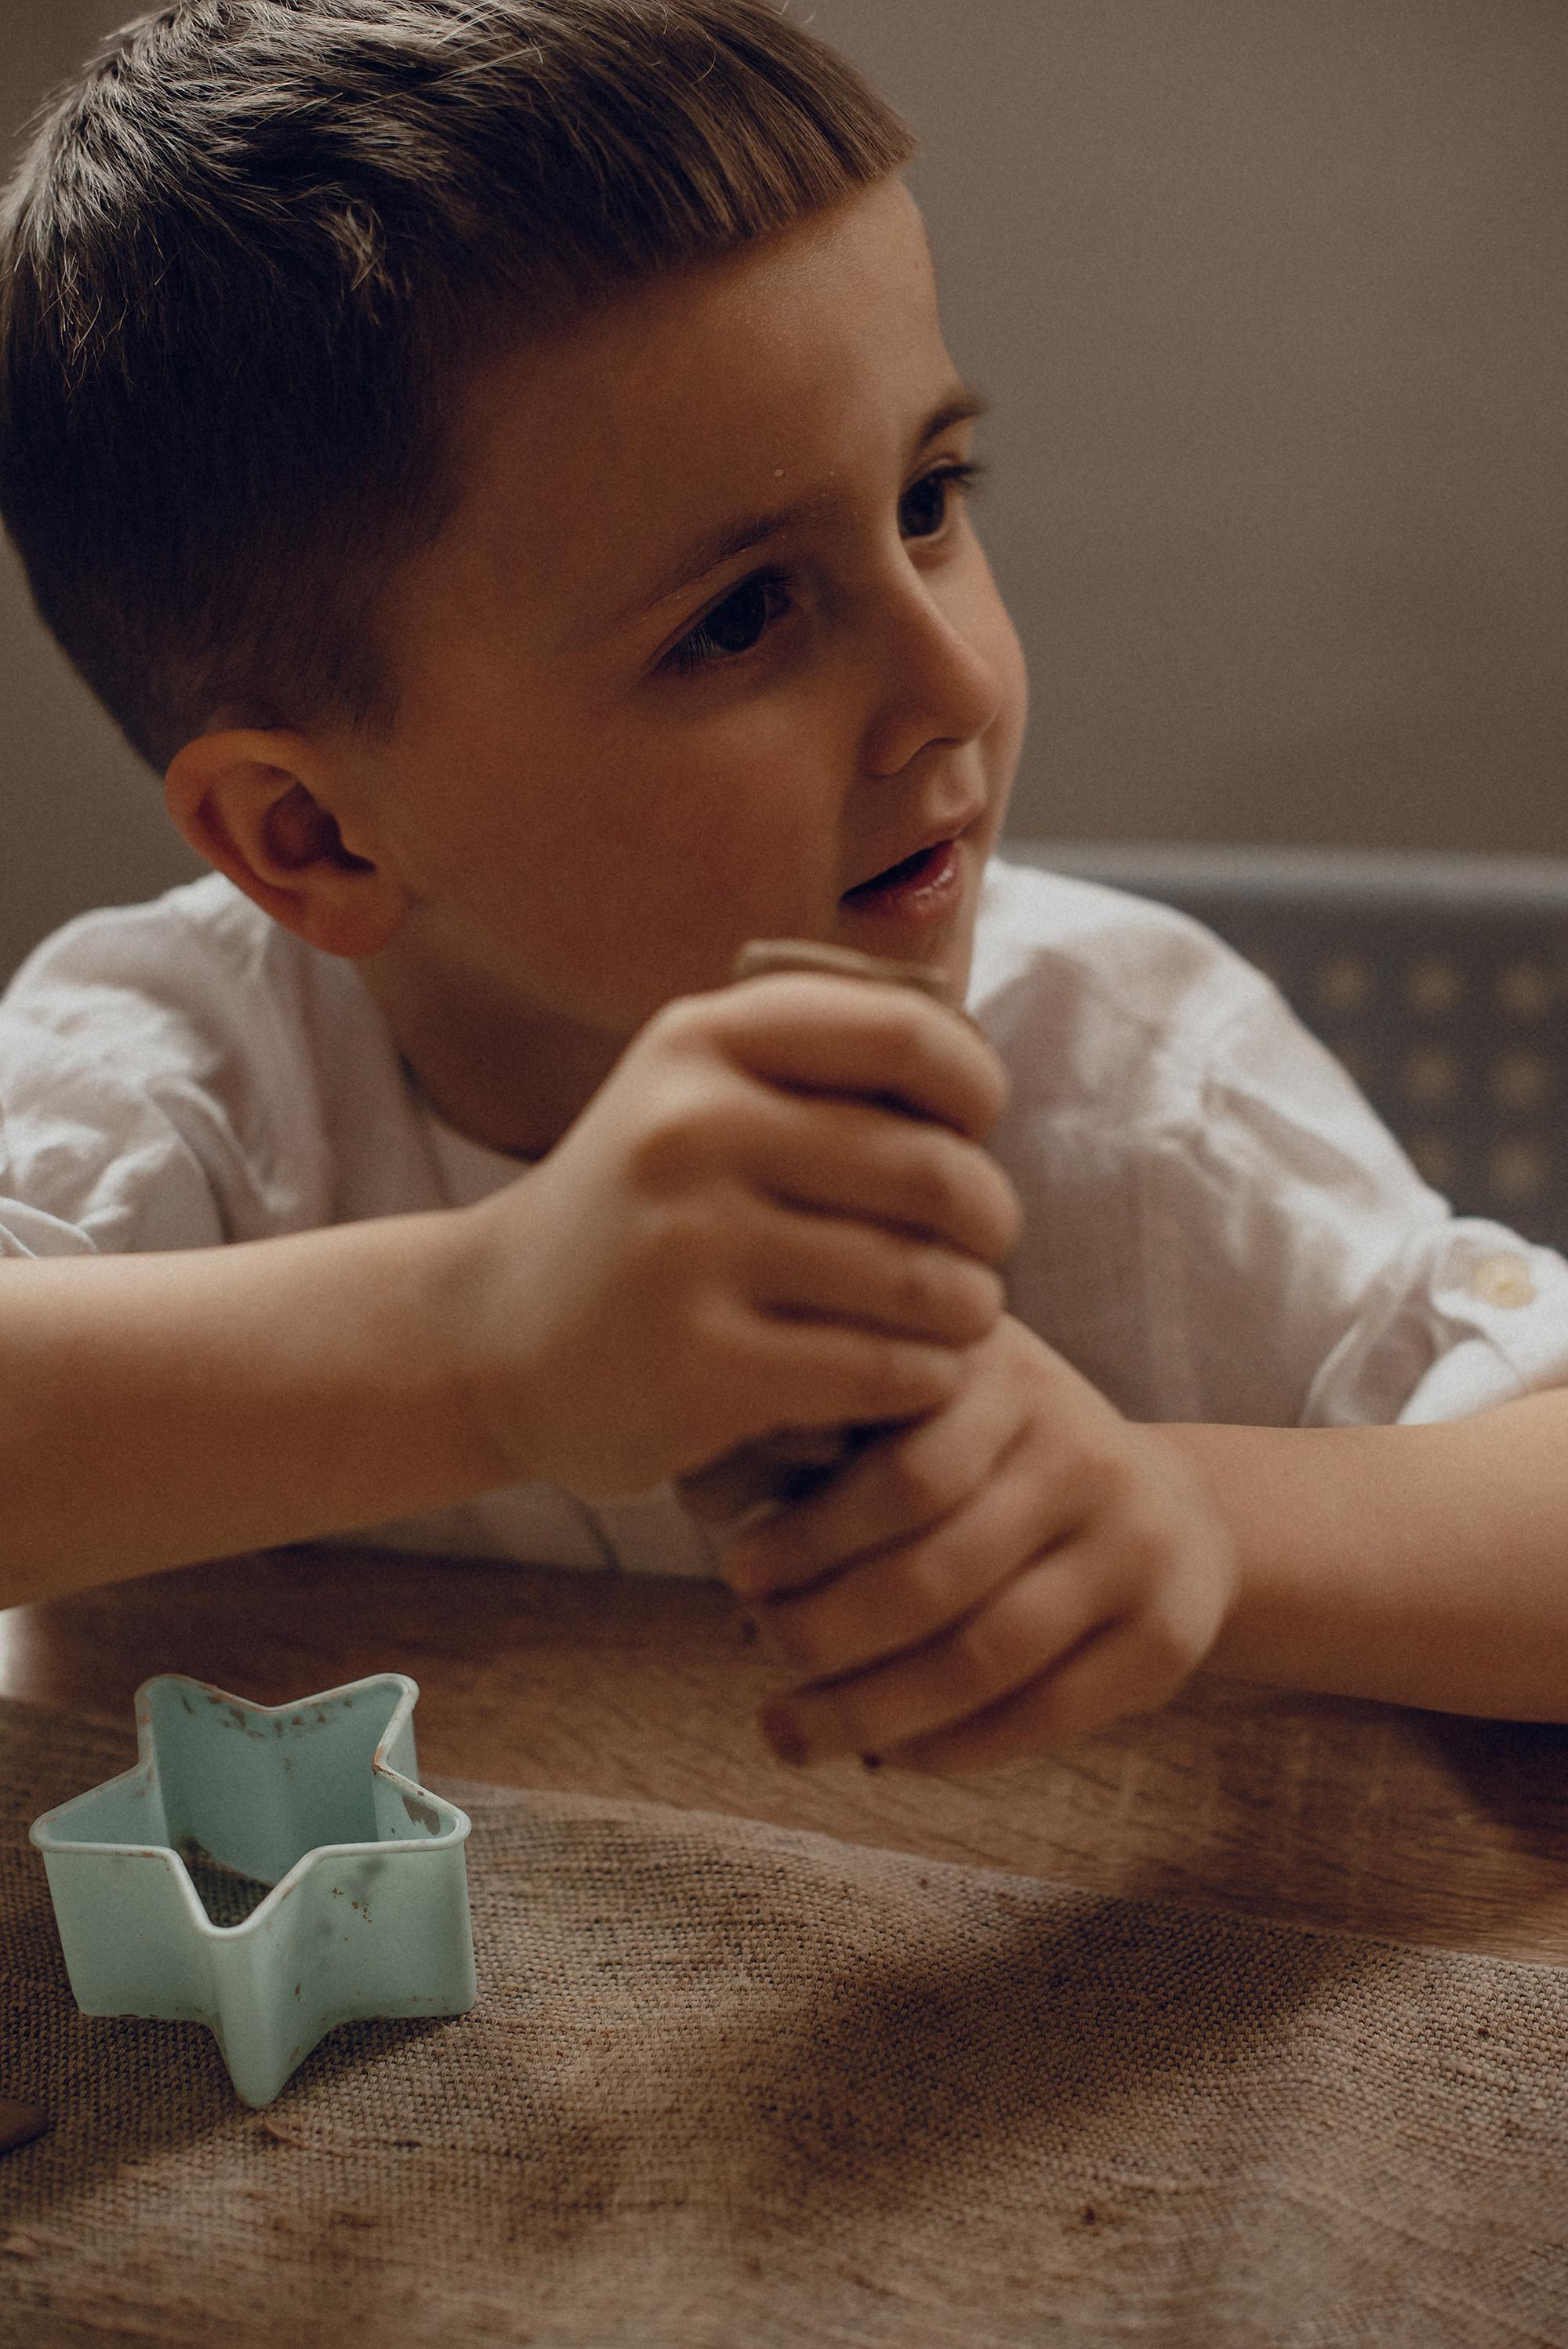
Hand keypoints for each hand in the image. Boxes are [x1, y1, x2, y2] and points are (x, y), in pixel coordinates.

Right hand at [447, 972, 1020, 1499]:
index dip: (974, 1088)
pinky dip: (925, 1377)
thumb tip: (977, 1071)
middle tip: (986, 1248)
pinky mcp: (699, 1366)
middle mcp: (689, 1131)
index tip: (974, 1131)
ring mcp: (687, 1251)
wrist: (485, 1336)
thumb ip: (814, 1061)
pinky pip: (878, 1370)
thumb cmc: (639, 1209)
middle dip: (989, 1217)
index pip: (905, 1035)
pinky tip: (917, 1375)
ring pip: (917, 1280)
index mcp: (699, 1043)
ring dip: (969, 1306)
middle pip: (929, 1167)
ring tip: (962, 1313)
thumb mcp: (694, 1092)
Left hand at [724, 1316, 1236, 1770]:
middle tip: (761, 1651)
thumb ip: (836, 1436)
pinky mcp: (1168, 1636)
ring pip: (983, 1658)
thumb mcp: (932, 1408)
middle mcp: (1082, 1452)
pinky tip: (884, 1751)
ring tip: (786, 1729)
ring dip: (868, 1712)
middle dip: (826, 1633)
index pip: (902, 1474)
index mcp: (1006, 1379)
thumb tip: (699, 1495)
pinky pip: (1041, 1715)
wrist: (1177, 1512)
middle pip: (935, 1576)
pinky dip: (948, 1747)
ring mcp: (1137, 1546)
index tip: (738, 1571)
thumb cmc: (995, 1462)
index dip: (811, 1537)